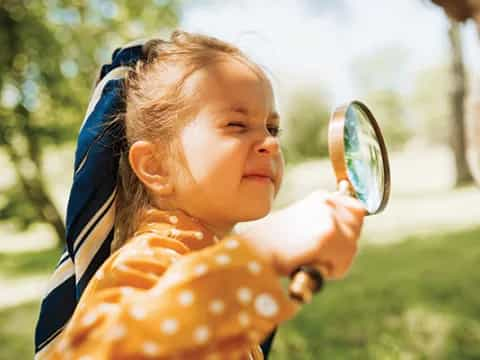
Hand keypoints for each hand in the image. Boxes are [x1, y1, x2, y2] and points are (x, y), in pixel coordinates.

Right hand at [239, 189, 365, 278]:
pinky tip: (307, 265)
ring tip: (308, 261)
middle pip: (357, 224)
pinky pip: (341, 263)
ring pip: (351, 246)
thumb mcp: (299, 226)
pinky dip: (328, 271)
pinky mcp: (328, 235)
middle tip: (321, 256)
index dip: (350, 225)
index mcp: (319, 198)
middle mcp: (326, 202)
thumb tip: (344, 238)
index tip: (340, 239)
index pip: (354, 208)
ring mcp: (329, 217)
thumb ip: (321, 225)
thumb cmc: (268, 244)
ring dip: (335, 261)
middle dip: (345, 242)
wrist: (252, 252)